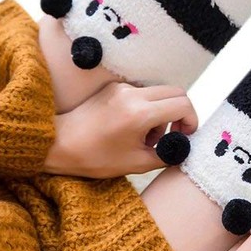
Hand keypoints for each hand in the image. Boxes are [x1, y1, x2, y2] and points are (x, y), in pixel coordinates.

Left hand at [43, 82, 197, 178]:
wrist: (58, 143)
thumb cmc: (94, 157)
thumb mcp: (137, 163)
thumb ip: (167, 154)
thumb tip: (183, 148)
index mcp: (140, 113)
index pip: (183, 104)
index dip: (191, 120)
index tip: (185, 136)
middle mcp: (133, 94)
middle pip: (176, 92)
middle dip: (181, 114)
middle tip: (173, 135)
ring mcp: (122, 88)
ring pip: (160, 91)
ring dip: (163, 112)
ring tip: (147, 137)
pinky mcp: (114, 87)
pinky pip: (143, 93)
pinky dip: (147, 109)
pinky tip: (133, 129)